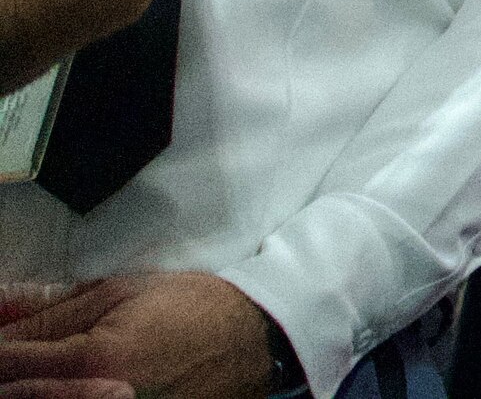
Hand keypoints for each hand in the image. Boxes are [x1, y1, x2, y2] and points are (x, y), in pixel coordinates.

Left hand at [0, 272, 286, 398]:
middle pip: (19, 392)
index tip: (1, 340)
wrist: (254, 337)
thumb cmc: (188, 307)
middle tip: (21, 356)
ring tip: (45, 369)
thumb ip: (45, 310)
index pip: (6, 363)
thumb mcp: (115, 293)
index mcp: (94, 359)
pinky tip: (73, 384)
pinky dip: (66, 394)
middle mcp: (101, 398)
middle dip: (10, 376)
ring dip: (33, 385)